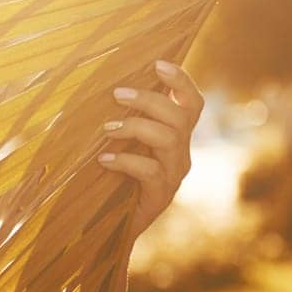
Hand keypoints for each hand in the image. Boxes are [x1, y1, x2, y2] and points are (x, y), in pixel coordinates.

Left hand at [98, 60, 204, 240]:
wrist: (108, 229)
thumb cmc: (110, 178)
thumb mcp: (118, 144)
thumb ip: (120, 120)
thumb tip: (99, 86)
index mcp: (175, 136)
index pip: (192, 103)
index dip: (181, 81)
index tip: (158, 63)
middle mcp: (180, 153)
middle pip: (181, 116)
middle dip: (150, 99)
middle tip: (117, 93)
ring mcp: (173, 175)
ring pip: (169, 138)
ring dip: (136, 126)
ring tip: (106, 128)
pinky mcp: (160, 196)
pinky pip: (150, 171)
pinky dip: (126, 160)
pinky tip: (104, 159)